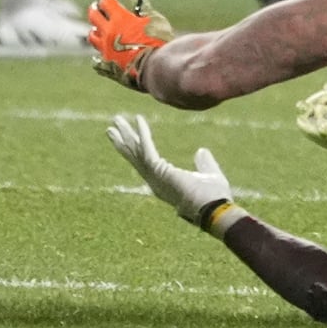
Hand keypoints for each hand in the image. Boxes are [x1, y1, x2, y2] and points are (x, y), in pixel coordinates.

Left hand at [88, 0, 174, 90]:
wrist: (156, 68)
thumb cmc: (158, 41)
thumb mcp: (154, 19)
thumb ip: (142, 6)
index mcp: (120, 19)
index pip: (106, 3)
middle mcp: (108, 32)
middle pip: (94, 16)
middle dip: (95, 9)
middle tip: (97, 7)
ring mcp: (106, 48)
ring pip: (92, 36)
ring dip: (95, 29)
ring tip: (99, 28)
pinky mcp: (108, 63)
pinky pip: (98, 53)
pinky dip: (101, 48)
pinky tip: (105, 48)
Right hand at [106, 114, 230, 225]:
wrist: (215, 209)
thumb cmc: (214, 196)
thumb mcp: (209, 174)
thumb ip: (204, 163)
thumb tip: (201, 151)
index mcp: (165, 182)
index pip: (147, 162)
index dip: (138, 147)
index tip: (133, 134)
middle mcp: (155, 181)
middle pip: (135, 157)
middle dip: (124, 141)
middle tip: (111, 126)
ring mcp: (155, 177)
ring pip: (136, 152)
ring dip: (126, 135)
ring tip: (115, 121)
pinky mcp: (159, 171)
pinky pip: (147, 149)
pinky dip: (143, 134)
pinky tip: (139, 119)